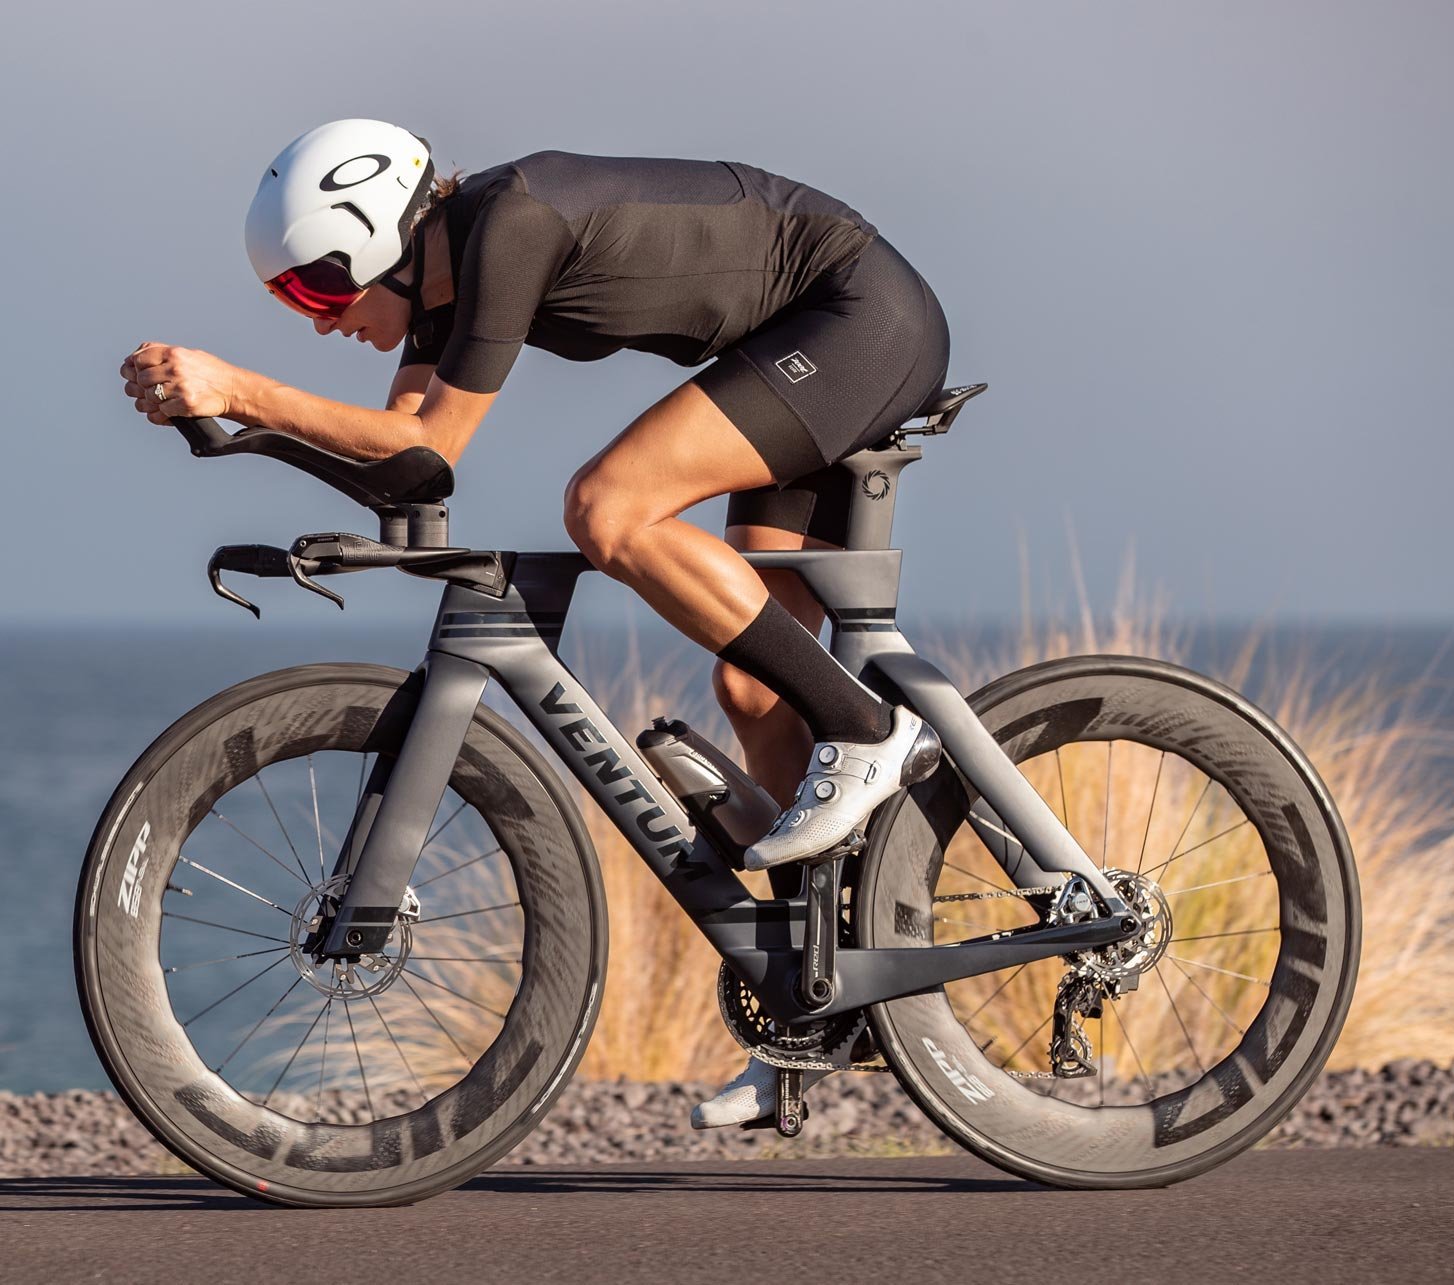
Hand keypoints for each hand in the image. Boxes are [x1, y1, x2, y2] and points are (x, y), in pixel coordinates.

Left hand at [121, 342, 236, 423]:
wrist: (233, 390)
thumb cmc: (210, 372)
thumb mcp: (188, 353)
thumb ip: (162, 352)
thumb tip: (133, 358)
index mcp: (174, 353)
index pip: (139, 359)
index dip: (135, 367)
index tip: (139, 373)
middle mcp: (176, 369)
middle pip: (141, 379)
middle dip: (143, 386)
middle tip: (151, 389)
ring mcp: (180, 388)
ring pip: (149, 397)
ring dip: (153, 401)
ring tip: (163, 400)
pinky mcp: (185, 405)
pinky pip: (160, 412)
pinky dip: (162, 414)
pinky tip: (169, 410)